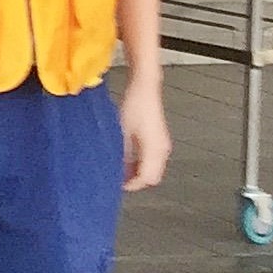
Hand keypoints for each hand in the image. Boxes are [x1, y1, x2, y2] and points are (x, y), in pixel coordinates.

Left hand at [121, 75, 172, 191]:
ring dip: (136, 171)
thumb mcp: (120, 132)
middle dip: (133, 180)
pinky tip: (124, 158)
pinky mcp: (158, 139)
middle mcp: (162, 149)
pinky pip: (151, 158)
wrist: (144, 87)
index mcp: (155, 149)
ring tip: (117, 169)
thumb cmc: (133, 105)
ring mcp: (162, 144)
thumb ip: (118, 153)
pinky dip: (139, 163)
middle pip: (151, 176)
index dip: (131, 185)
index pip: (147, 178)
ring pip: (152, 168)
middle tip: (115, 179)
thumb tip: (111, 168)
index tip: (116, 185)